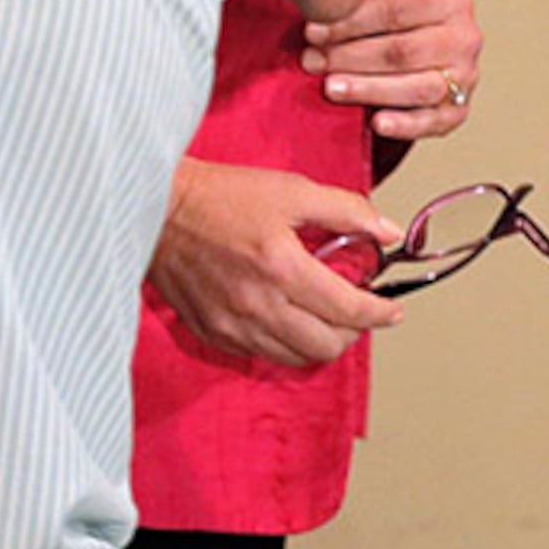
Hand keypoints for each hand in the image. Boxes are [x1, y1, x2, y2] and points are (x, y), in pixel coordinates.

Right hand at [148, 161, 401, 369]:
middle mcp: (258, 305)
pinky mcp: (213, 333)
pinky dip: (283, 344)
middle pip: (326, 346)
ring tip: (323, 316)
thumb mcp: (291, 190)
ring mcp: (233, 325)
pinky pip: (261, 355)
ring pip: (295, 358)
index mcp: (282, 267)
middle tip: (356, 311)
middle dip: (352, 332)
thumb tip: (387, 231)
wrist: (157, 209)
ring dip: (319, 342)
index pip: (348, 310)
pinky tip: (286, 318)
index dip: (379, 313)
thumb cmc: (220, 196)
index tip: (390, 310)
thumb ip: (346, 211)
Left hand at [303, 0, 482, 143]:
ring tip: (331, 87)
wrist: (432, 40)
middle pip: (402, 51)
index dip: (350, 23)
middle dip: (351, 58)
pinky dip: (404, 124)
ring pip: (416, 88)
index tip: (313, 31)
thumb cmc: (404, 14)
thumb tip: (319, 4)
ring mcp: (466, 77)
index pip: (394, 11)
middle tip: (313, 61)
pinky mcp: (458, 110)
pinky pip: (432, 122)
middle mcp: (465, 38)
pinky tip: (377, 122)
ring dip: (369, 89)